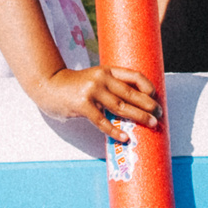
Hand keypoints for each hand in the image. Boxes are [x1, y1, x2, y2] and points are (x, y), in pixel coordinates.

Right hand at [30, 63, 160, 132]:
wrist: (48, 85)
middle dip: (148, 105)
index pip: (133, 75)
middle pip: (131, 93)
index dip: (147, 86)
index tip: (155, 97)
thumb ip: (110, 87)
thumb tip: (132, 105)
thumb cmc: (74, 86)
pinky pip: (102, 121)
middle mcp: (101, 78)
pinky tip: (125, 137)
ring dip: (139, 116)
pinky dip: (115, 130)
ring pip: (121, 106)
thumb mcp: (94, 79)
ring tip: (151, 123)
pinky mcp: (82, 104)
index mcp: (107, 70)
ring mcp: (92, 91)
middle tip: (159, 114)